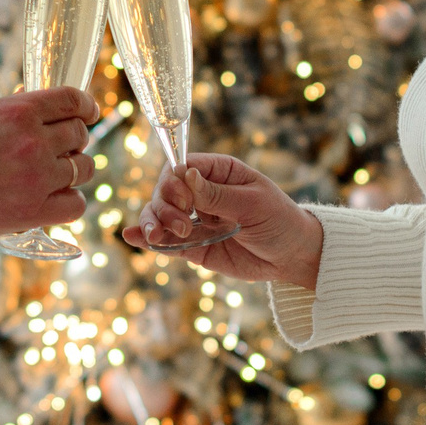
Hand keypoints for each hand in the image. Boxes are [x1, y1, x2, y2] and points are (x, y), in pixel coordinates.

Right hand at [0, 86, 100, 239]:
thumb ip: (14, 111)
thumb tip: (37, 105)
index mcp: (20, 112)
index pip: (72, 100)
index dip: (86, 106)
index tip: (88, 113)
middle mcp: (34, 142)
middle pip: (80, 135)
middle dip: (74, 139)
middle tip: (62, 147)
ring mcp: (37, 178)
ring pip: (84, 169)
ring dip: (74, 169)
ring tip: (57, 174)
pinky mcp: (33, 212)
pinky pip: (76, 205)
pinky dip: (70, 200)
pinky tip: (55, 198)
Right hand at [119, 153, 322, 287]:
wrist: (293, 256)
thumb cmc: (279, 220)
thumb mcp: (253, 204)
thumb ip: (217, 194)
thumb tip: (185, 175)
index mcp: (218, 172)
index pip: (181, 168)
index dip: (174, 183)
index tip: (187, 202)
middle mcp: (201, 194)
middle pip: (165, 192)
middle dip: (165, 207)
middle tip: (184, 225)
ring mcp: (196, 220)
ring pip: (160, 216)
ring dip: (154, 223)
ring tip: (157, 236)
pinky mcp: (194, 246)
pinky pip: (167, 241)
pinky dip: (148, 238)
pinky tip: (132, 236)